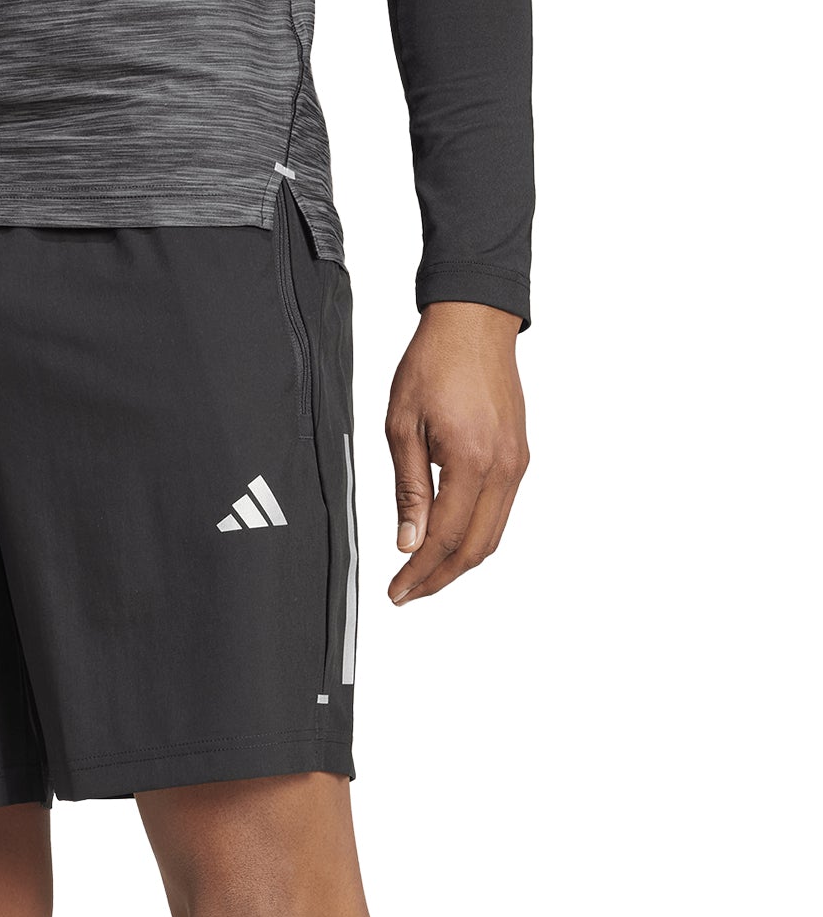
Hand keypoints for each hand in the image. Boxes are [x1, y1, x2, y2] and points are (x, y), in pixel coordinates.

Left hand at [385, 303, 528, 603]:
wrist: (474, 323)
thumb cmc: (434, 363)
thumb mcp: (402, 426)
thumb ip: (409, 490)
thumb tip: (408, 543)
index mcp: (471, 461)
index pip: (443, 538)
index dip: (418, 573)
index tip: (396, 592)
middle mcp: (503, 468)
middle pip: (474, 549)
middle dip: (439, 579)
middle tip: (407, 593)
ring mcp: (516, 464)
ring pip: (491, 536)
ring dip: (458, 563)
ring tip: (424, 575)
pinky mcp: (519, 457)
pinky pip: (500, 513)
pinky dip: (474, 537)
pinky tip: (448, 541)